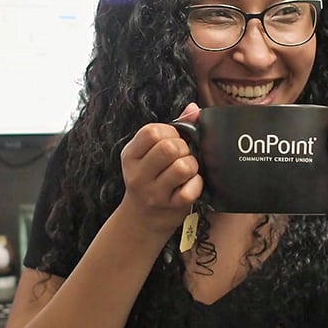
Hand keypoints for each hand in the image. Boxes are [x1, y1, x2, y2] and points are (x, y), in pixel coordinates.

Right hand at [118, 103, 202, 237]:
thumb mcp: (150, 154)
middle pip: (169, 147)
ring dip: (192, 166)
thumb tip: (194, 108)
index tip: (173, 140)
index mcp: (130, 155)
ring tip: (188, 170)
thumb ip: (172, 129)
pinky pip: (190, 189)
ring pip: (182, 167)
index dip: (170, 132)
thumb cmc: (151, 179)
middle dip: (184, 148)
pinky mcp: (169, 207)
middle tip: (183, 156)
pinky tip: (191, 185)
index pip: (152, 132)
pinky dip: (197, 184)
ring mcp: (152, 192)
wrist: (142, 219)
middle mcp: (137, 174)